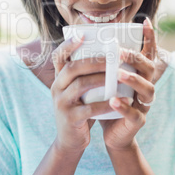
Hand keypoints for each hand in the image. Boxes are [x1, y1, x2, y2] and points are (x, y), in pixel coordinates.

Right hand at [51, 36, 112, 154]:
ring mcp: (61, 104)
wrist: (70, 139)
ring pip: (80, 85)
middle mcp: (56, 88)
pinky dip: (105, 104)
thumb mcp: (76, 90)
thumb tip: (105, 53)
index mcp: (58, 79)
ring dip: (101, 79)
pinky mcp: (70, 119)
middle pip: (72, 68)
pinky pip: (89, 108)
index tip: (82, 35)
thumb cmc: (79, 108)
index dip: (68, 44)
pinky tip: (118, 100)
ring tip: (117, 75)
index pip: (58, 57)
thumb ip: (84, 75)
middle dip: (93, 60)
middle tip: (112, 56)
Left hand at [100, 18, 155, 150]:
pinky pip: (135, 113)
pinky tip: (113, 100)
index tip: (146, 20)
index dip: (150, 37)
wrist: (109, 131)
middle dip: (135, 58)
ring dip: (134, 80)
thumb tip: (81, 38)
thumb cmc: (105, 100)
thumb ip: (99, 63)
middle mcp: (145, 85)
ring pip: (147, 89)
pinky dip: (124, 106)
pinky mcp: (138, 120)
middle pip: (149, 67)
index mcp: (138, 74)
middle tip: (119, 53)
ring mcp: (144, 104)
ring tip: (118, 74)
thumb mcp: (103, 80)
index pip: (147, 53)